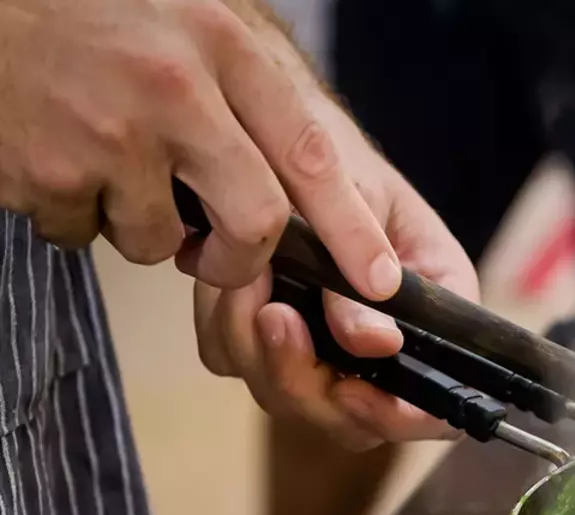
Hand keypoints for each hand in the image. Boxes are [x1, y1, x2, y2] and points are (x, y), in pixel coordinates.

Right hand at [0, 0, 399, 298]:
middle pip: (256, 221)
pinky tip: (54, 156)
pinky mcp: (48, 171)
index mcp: (220, 46)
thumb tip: (301, 184)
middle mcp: (174, 90)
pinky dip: (71, 213)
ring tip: (104, 161)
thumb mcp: (182, 16)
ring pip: (158, 240)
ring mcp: (109, 134)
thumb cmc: (84, 7)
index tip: (380, 281)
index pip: (311, 154)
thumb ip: (240, 88)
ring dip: (136, 224)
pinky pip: (81, 233)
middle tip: (213, 253)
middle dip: (239, 257)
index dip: (353, 230)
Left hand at [194, 97, 475, 450]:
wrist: (275, 127)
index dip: (395, 414)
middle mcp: (382, 354)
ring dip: (256, 347)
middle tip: (274, 315)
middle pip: (348, 420)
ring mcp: (319, 354)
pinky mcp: (261, 341)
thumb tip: (373, 343)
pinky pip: (234, 363)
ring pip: (284, 398)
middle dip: (301, 377)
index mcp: (435, 322)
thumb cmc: (337, 155)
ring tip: (244, 280)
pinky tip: (226, 278)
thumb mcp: (363, 198)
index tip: (351, 388)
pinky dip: (224, 328)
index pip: (434, 407)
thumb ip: (367, 272)